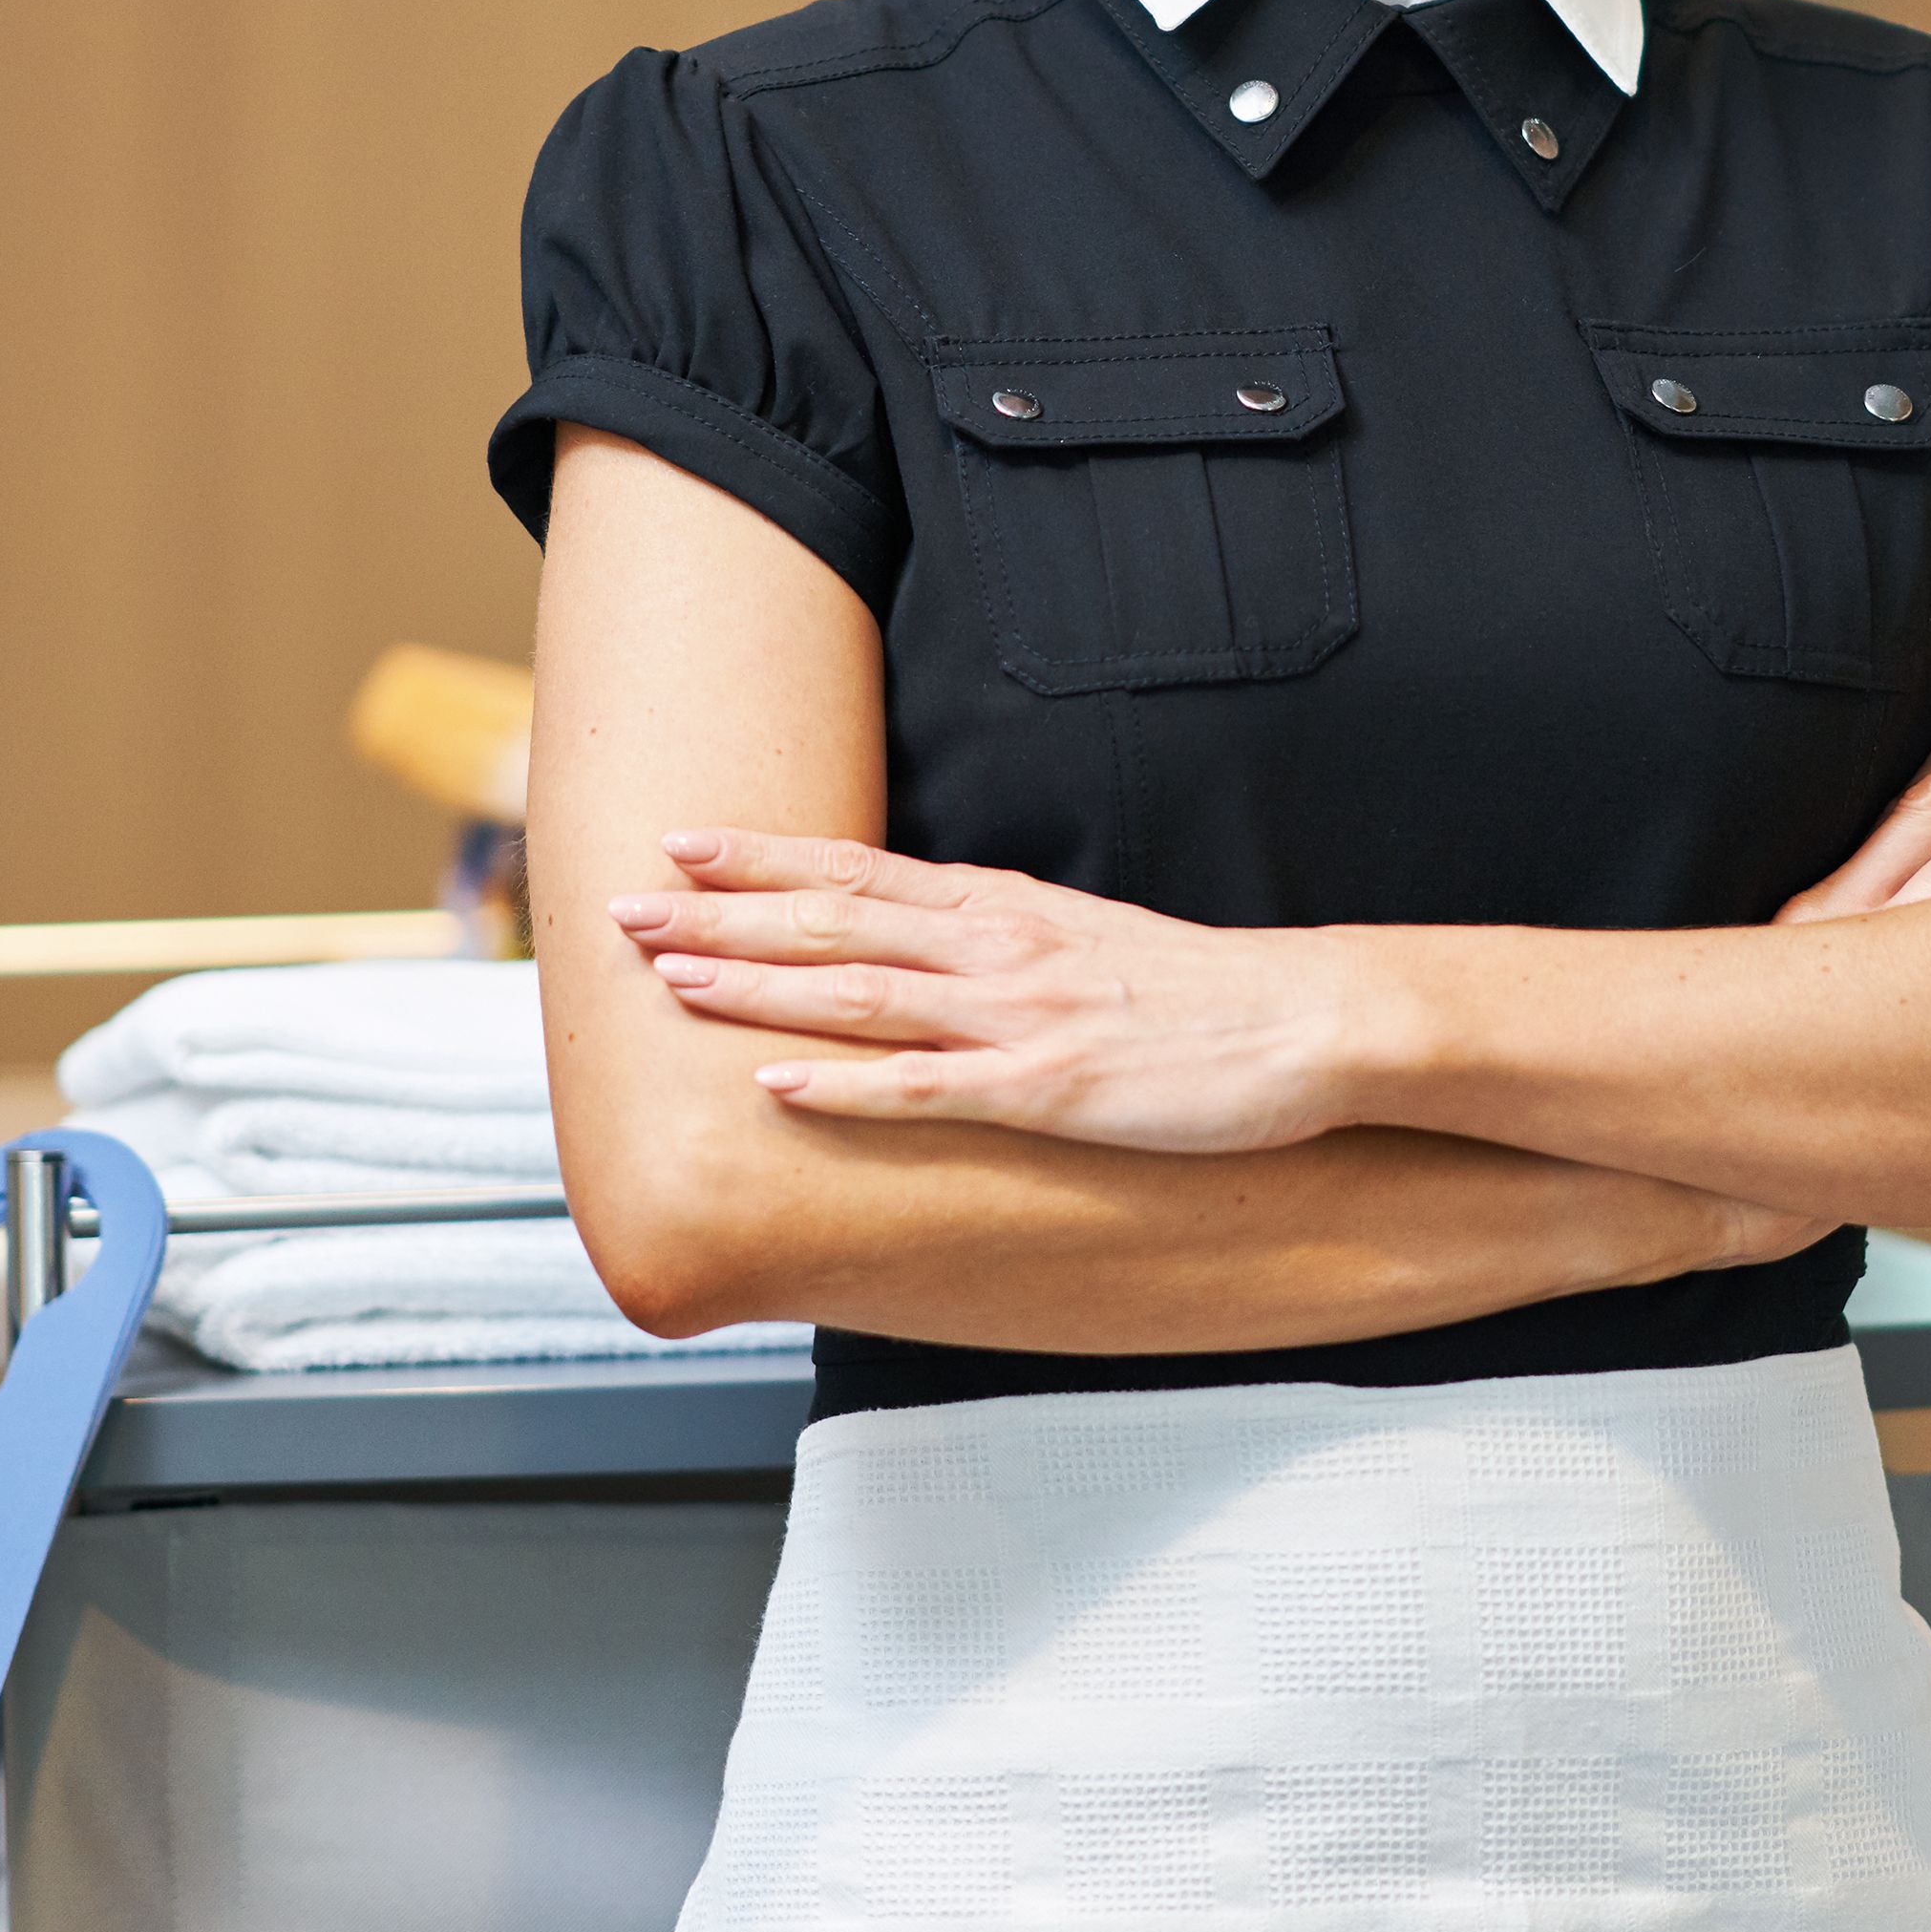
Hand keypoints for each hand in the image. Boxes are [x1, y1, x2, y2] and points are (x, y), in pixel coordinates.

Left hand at [607, 835, 1360, 1149]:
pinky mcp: (1049, 1090)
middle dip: (719, 915)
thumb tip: (925, 940)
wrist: (1307, 1020)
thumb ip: (1003, 939)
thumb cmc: (1201, 995)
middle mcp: (997, 950)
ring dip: (755, 984)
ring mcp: (1019, 1019)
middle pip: (833, 923)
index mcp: (1004, 911)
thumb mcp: (1088, 939)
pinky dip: (844, 1086)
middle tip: (623, 904)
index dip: (763, 858)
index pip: (859, 873)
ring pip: (859, 995)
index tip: (679, 840)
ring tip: (667, 977)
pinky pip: (926, 1091)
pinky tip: (775, 1083)